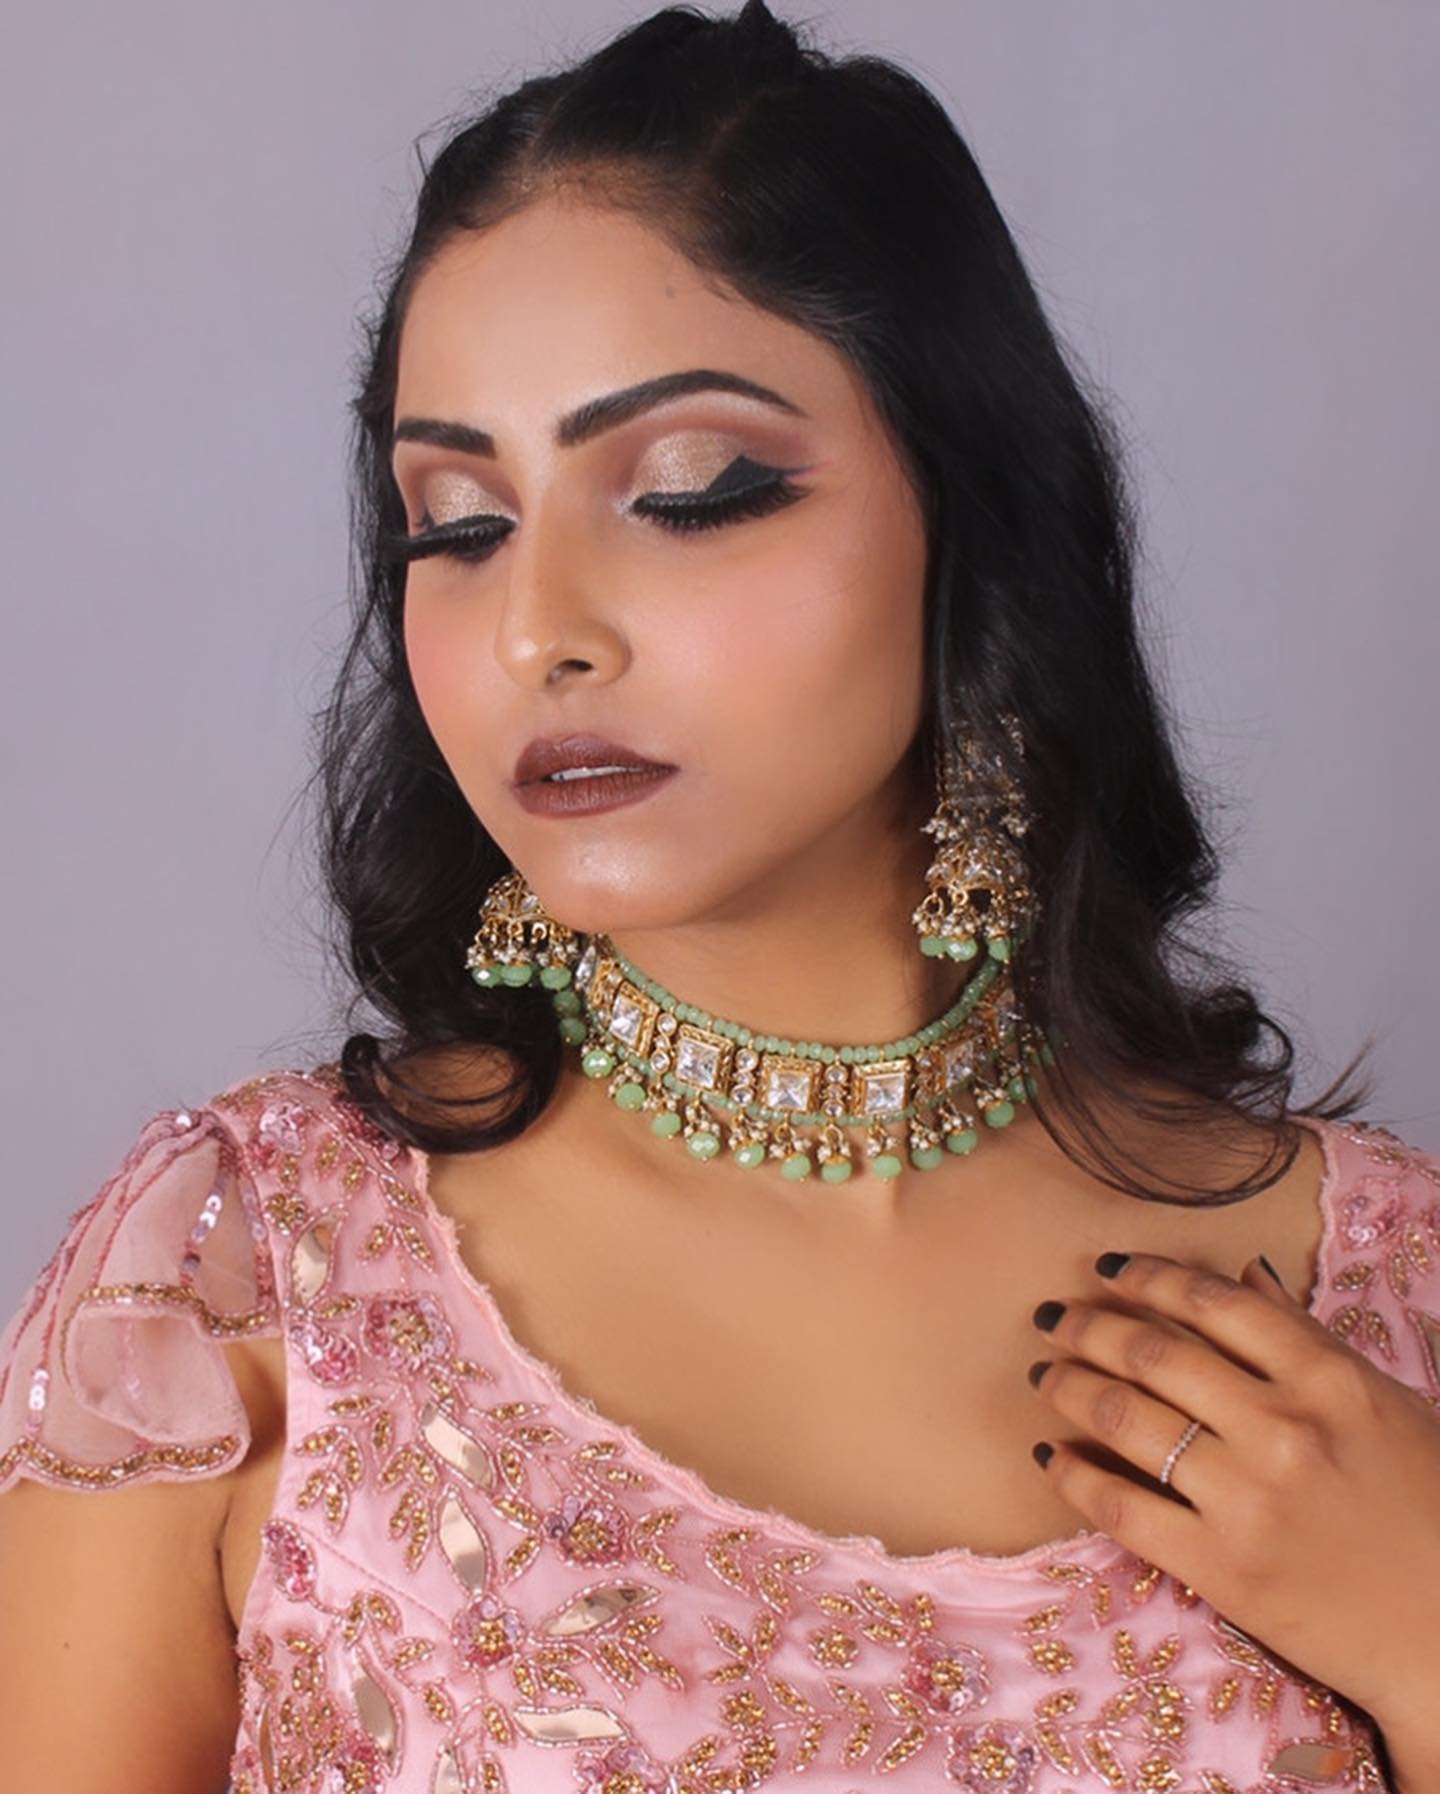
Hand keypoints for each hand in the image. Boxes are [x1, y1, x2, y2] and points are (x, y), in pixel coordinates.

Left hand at [1026, 1250, 1439, 1731]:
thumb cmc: (1428, 1507)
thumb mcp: (1383, 1404)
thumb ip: (1308, 1336)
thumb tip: (1244, 1271)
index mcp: (1326, 1379)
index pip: (1214, 1302)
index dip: (1148, 1276)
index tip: (1108, 1268)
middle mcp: (1281, 1428)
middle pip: (1153, 1354)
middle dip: (1088, 1326)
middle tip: (1052, 1315)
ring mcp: (1247, 1499)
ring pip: (1125, 1418)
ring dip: (1069, 1387)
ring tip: (1045, 1374)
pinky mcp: (1222, 1569)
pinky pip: (1121, 1507)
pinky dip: (1073, 1474)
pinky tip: (1051, 1455)